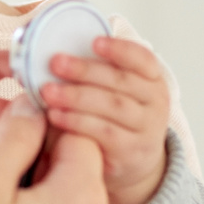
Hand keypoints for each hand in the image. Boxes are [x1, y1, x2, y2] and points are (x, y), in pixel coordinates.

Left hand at [40, 35, 170, 203]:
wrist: (134, 161)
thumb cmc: (114, 116)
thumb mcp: (115, 92)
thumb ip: (94, 73)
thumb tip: (51, 54)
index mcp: (152, 79)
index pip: (143, 59)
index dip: (120, 49)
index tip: (93, 42)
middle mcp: (155, 102)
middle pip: (122, 82)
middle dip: (85, 71)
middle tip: (55, 63)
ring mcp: (147, 128)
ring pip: (113, 106)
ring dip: (77, 97)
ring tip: (48, 92)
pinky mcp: (131, 151)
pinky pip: (104, 132)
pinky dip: (77, 121)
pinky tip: (55, 116)